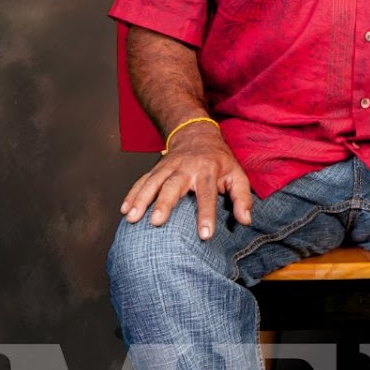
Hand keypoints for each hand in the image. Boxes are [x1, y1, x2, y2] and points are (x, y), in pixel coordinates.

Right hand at [119, 123, 254, 239]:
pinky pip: (142, 180)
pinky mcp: (156, 168)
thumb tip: (245, 220)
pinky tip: (124, 210)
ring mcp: (168, 166)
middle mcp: (186, 167)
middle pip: (174, 185)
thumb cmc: (220, 161)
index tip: (204, 235)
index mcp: (208, 170)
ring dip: (141, 199)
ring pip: (152, 182)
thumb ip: (242, 198)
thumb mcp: (237, 174)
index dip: (206, 214)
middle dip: (164, 203)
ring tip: (131, 217)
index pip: (207, 194)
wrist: (197, 134)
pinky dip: (132, 194)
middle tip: (157, 222)